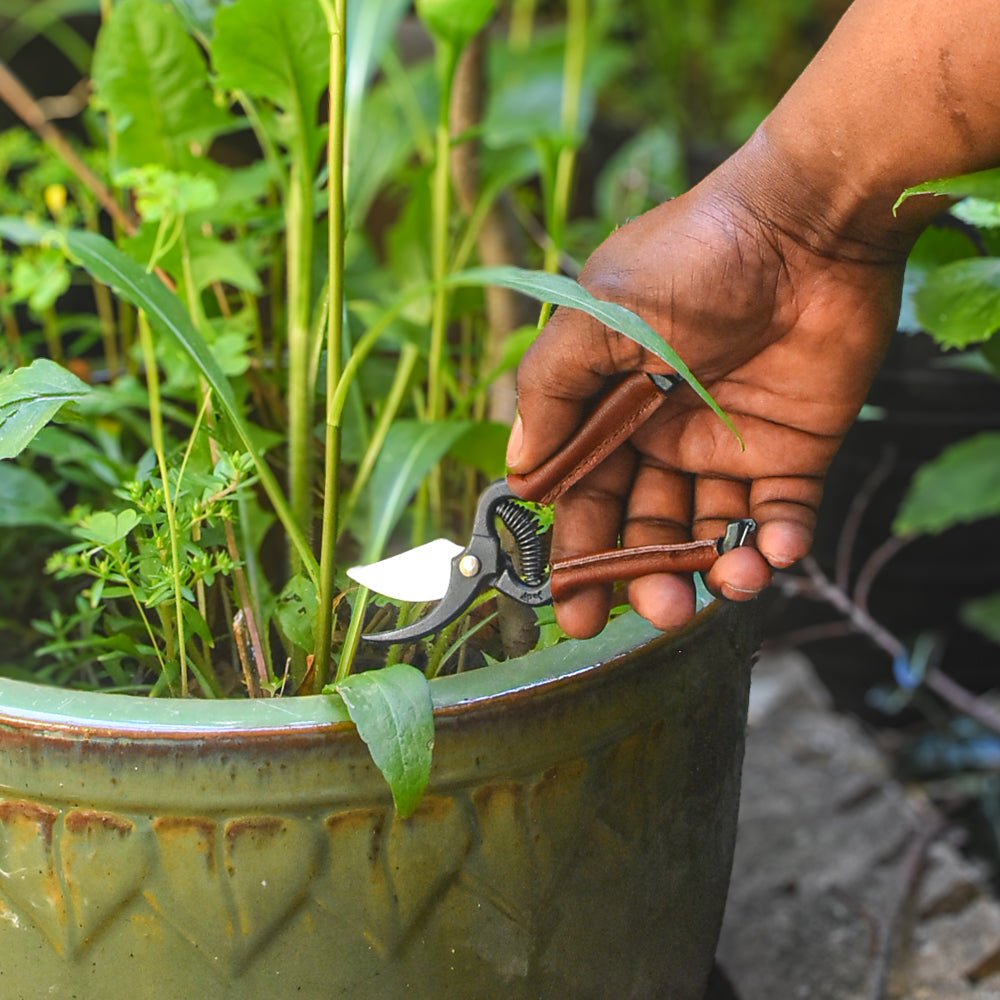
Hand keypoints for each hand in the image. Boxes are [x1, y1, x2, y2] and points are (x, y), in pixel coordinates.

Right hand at [507, 150, 906, 637]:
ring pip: (711, 531)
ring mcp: (729, 445)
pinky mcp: (793, 449)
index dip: (577, 553)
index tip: (571, 607)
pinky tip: (776, 552)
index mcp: (609, 408)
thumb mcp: (599, 316)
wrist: (809, 221)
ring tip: (730, 584)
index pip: (585, 496)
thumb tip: (519, 466)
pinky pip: (781, 513)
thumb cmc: (693, 259)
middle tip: (660, 610)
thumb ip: (552, 390)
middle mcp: (663, 434)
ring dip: (716, 568)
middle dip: (646, 575)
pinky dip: (779, 542)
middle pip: (644, 525)